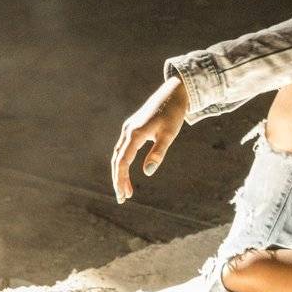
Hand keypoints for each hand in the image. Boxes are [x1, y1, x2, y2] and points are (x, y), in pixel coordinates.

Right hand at [110, 76, 189, 202]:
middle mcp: (128, 131)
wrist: (174, 93)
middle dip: (118, 179)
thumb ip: (158, 153)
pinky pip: (123, 148)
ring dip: (120, 172)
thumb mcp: (169, 135)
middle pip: (117, 159)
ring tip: (128, 190)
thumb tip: (147, 173)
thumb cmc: (173, 114)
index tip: (123, 195)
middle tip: (123, 198)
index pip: (122, 161)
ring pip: (118, 154)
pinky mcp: (132, 128)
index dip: (120, 179)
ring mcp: (129, 128)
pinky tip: (128, 171)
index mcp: (135, 134)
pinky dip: (123, 162)